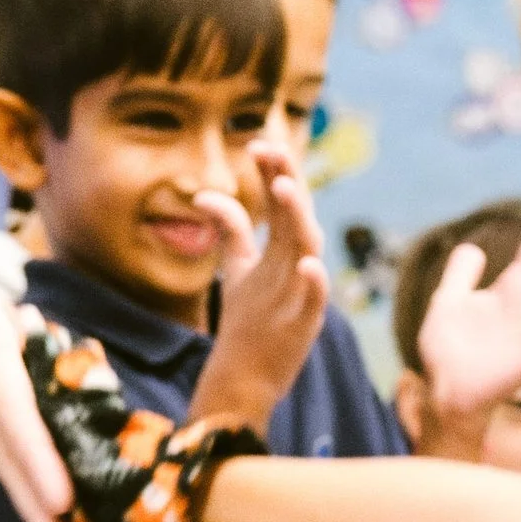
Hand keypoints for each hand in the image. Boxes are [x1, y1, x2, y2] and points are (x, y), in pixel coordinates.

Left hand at [189, 169, 327, 431]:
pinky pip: (314, 304)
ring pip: (306, 251)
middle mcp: (295, 268)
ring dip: (297, 218)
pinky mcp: (301, 327)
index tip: (257, 143)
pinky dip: (316, 286)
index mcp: (282, 252)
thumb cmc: (248, 322)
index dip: (273, 171)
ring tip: (283, 186)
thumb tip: (204, 192)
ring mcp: (299, 296)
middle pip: (295, 217)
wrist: (246, 378)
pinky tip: (310, 266)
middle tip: (271, 149)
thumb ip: (230, 229)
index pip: (281, 203)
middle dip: (286, 182)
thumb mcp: (238, 269)